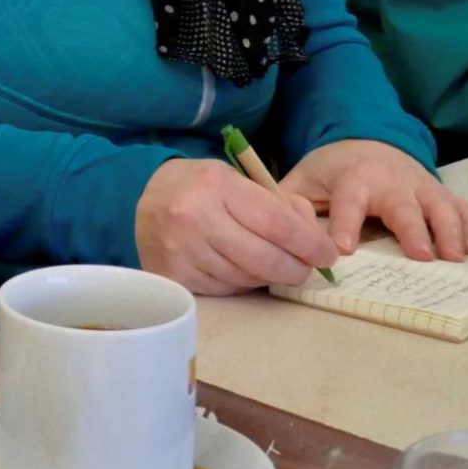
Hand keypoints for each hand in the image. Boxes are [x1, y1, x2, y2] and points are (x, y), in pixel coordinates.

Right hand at [133, 157, 343, 293]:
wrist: (140, 197)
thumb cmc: (200, 187)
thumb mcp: (238, 179)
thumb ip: (279, 204)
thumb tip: (314, 240)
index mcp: (218, 186)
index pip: (277, 224)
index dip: (310, 244)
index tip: (327, 255)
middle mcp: (196, 218)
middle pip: (264, 258)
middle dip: (296, 269)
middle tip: (306, 269)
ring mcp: (181, 250)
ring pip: (245, 278)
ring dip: (268, 277)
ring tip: (273, 266)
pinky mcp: (174, 275)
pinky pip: (224, 289)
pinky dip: (241, 283)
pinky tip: (243, 270)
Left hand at [279, 138, 467, 262]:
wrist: (367, 142)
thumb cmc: (331, 172)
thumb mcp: (302, 181)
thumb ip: (290, 203)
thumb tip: (287, 229)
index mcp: (353, 178)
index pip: (349, 200)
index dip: (347, 224)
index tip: (345, 249)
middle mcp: (391, 180)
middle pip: (404, 205)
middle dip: (414, 230)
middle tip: (424, 257)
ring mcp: (421, 186)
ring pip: (441, 205)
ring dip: (451, 230)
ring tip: (457, 258)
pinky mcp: (440, 193)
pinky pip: (462, 207)